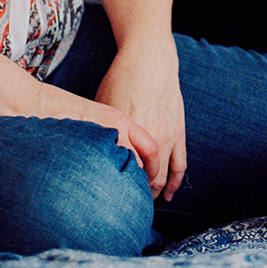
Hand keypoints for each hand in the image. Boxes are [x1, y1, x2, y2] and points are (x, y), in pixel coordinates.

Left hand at [95, 43, 187, 199]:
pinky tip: (169, 195)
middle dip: (135, 196)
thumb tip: (86, 154)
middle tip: (125, 207)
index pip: (121, 172)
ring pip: (162, 176)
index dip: (115, 190)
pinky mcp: (179, 133)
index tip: (107, 200)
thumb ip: (99, 133)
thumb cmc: (121, 80)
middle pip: (143, 180)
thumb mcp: (102, 106)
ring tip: (145, 204)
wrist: (150, 60)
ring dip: (154, 193)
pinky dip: (174, 182)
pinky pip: (180, 165)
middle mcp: (148, 139)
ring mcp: (167, 137)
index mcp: (126, 133)